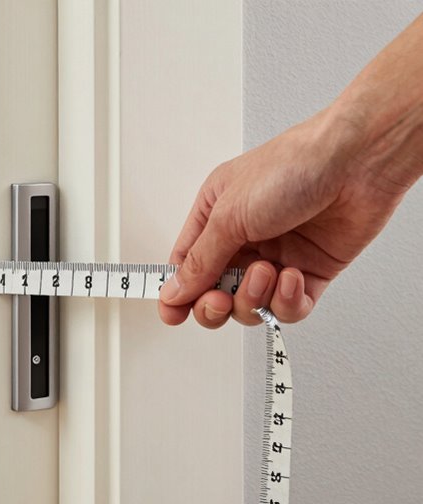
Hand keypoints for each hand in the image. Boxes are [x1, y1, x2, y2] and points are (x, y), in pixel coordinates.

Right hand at [158, 109, 409, 327]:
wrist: (358, 162)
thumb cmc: (291, 167)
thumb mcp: (229, 215)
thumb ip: (200, 261)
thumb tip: (173, 292)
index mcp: (215, 216)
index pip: (186, 266)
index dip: (177, 294)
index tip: (172, 315)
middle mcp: (243, 238)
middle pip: (215, 293)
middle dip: (215, 305)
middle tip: (220, 301)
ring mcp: (277, 256)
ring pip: (250, 305)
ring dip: (255, 297)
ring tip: (267, 272)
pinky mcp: (310, 271)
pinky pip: (288, 307)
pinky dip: (287, 301)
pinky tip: (292, 277)